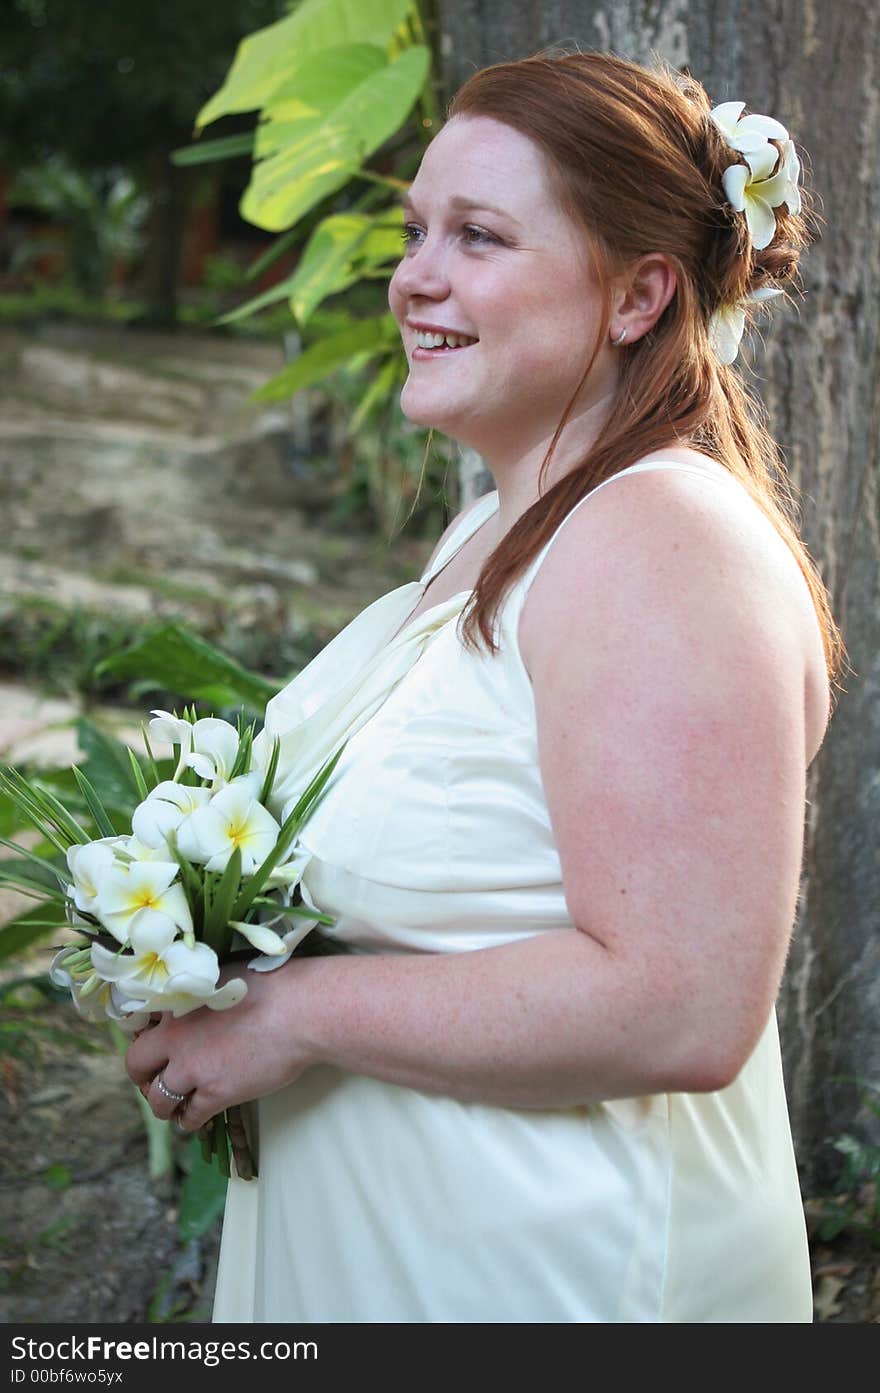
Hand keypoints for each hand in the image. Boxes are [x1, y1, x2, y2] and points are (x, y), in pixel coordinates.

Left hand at [124, 958, 318, 1131]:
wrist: (300, 1010)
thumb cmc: (272, 983)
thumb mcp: (222, 975)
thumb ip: (198, 990)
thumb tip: (195, 1001)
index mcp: (176, 1003)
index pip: (138, 1025)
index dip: (145, 1038)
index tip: (155, 1047)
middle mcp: (175, 1037)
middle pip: (137, 1064)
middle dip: (142, 1077)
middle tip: (153, 1081)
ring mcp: (193, 1068)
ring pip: (159, 1098)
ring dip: (163, 1105)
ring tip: (174, 1106)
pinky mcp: (216, 1093)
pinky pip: (190, 1117)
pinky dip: (190, 1120)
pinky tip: (198, 1117)